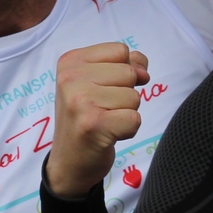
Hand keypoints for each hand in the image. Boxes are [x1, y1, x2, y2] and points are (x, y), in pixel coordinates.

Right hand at [46, 43, 148, 199]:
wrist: (69, 162)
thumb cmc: (85, 118)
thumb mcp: (95, 82)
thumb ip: (123, 65)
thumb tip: (143, 71)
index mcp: (70, 62)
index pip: (120, 50)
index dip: (123, 70)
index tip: (105, 88)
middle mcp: (70, 78)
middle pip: (129, 72)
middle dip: (124, 93)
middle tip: (103, 109)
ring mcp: (80, 102)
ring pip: (134, 97)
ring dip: (125, 112)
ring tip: (104, 121)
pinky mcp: (93, 125)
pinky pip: (134, 118)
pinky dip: (128, 130)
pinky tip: (109, 134)